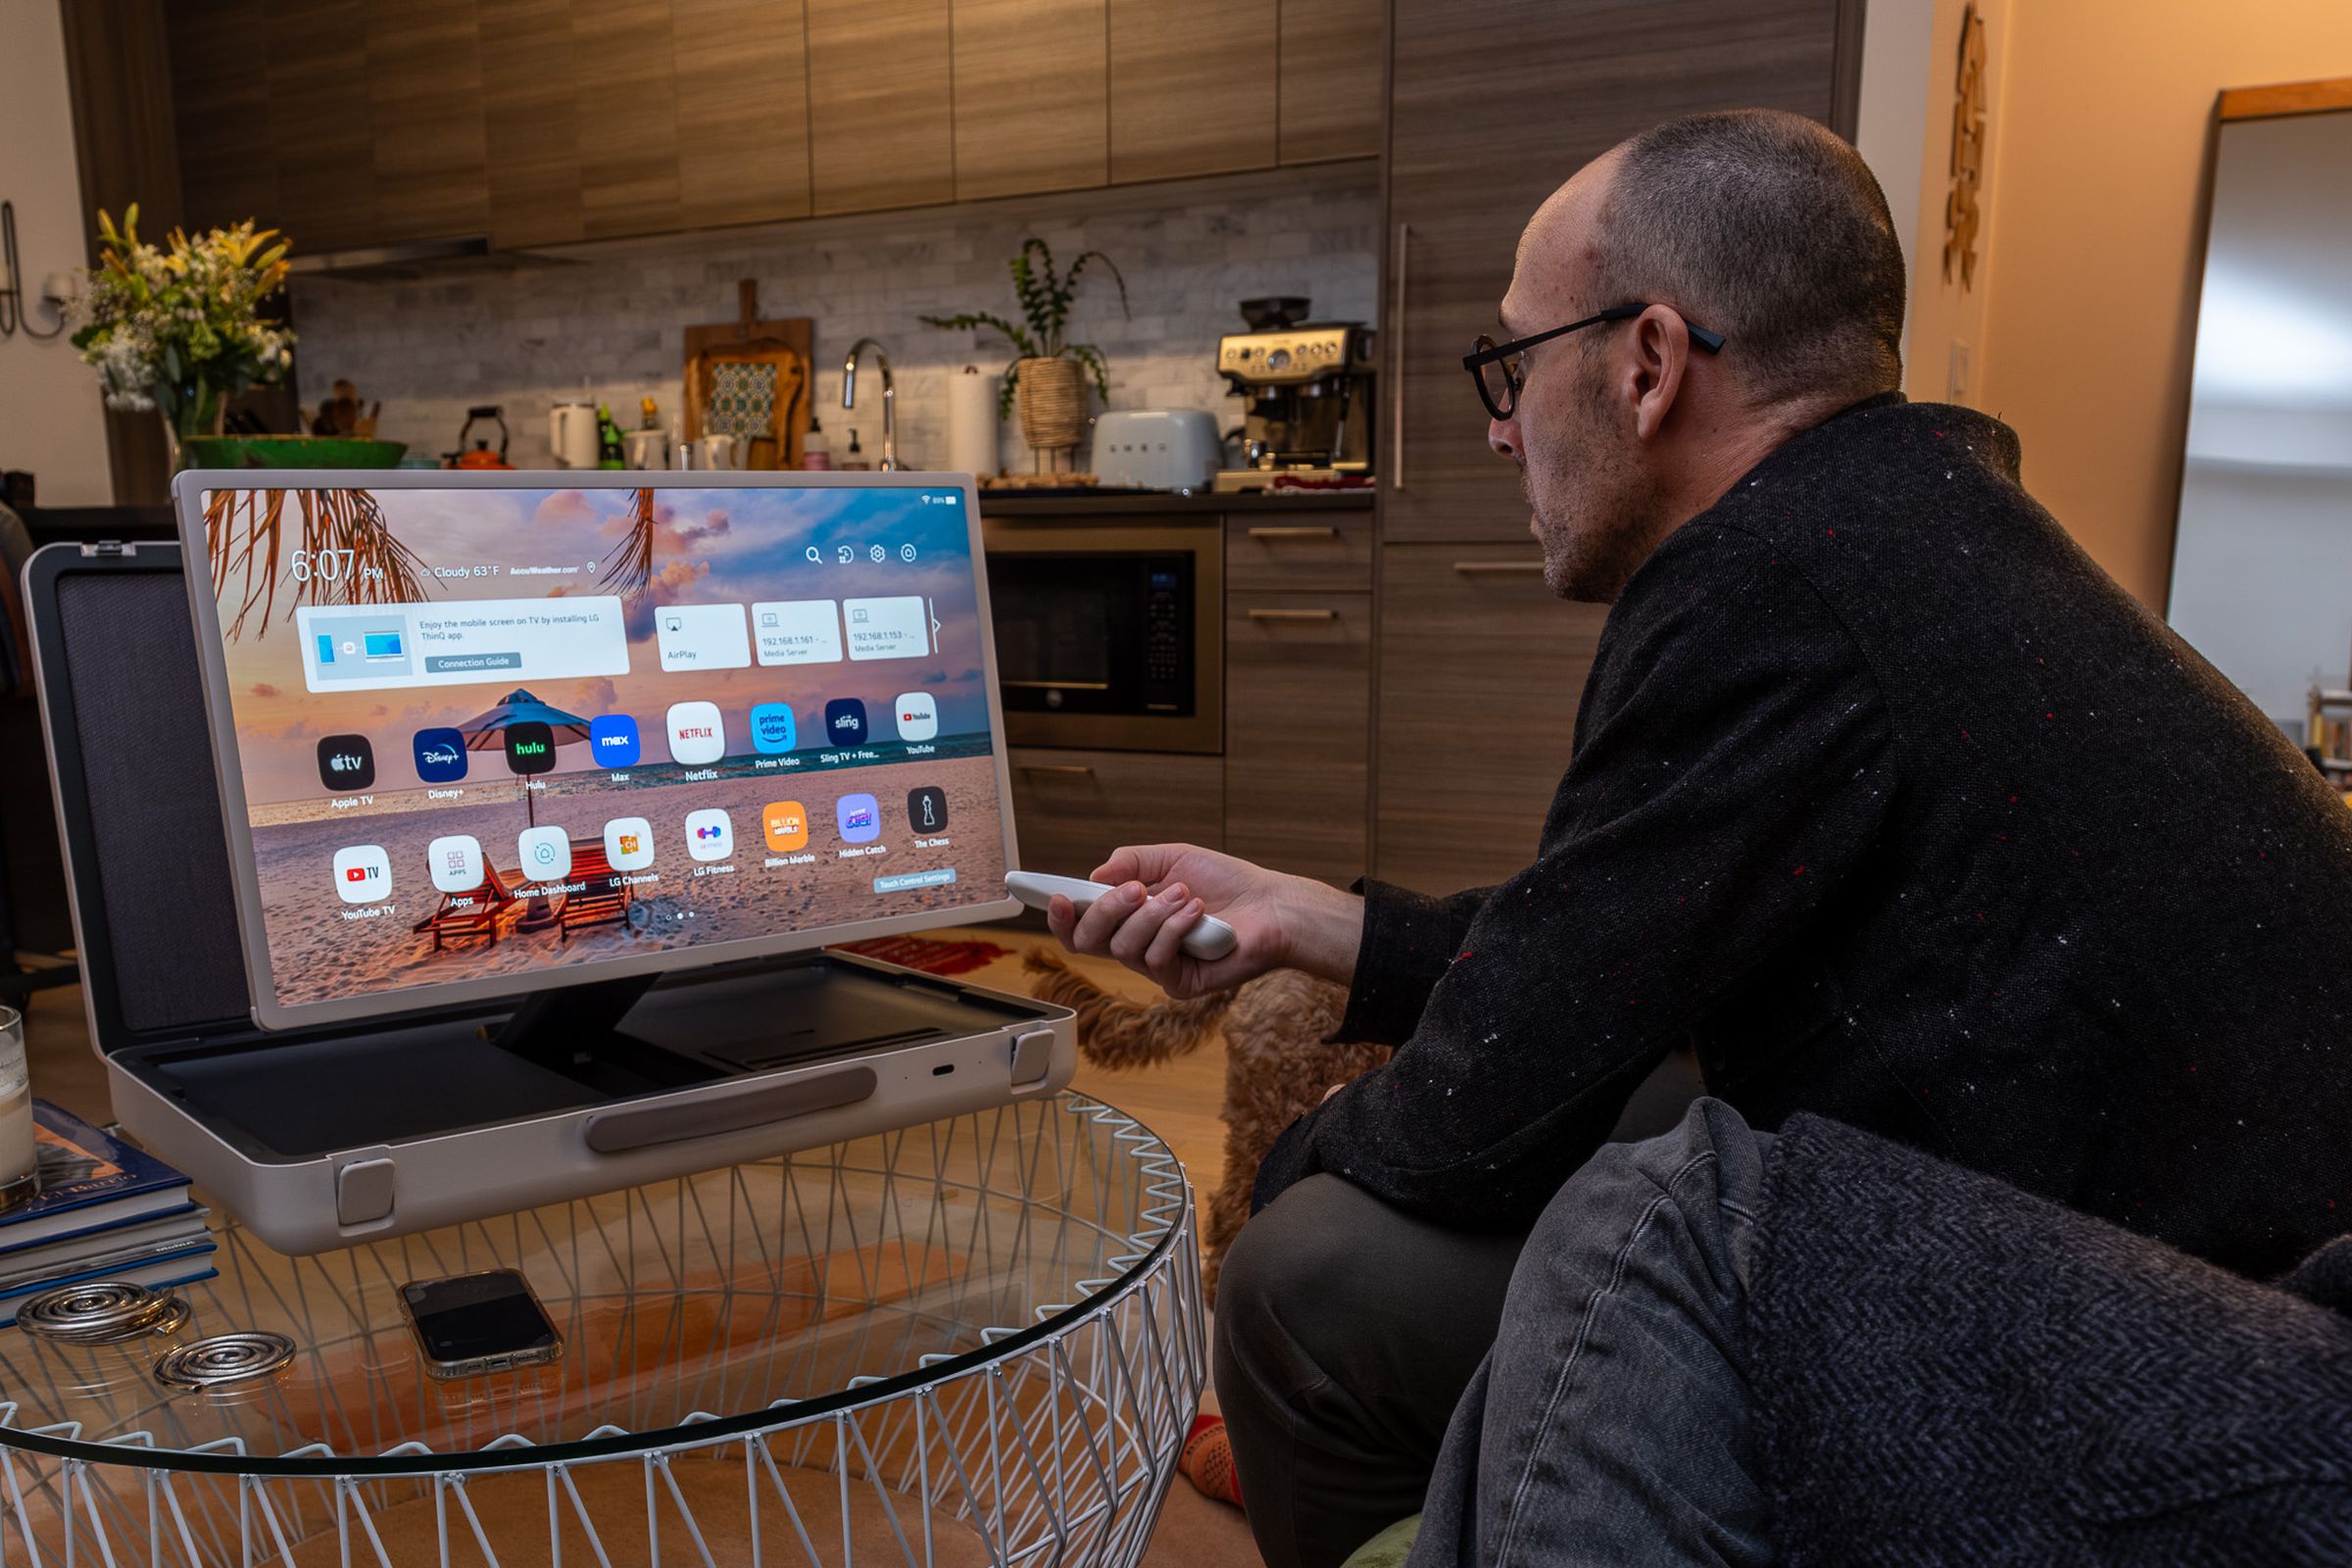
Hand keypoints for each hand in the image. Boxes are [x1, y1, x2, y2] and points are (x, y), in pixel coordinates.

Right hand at [1045, 843, 1359, 999]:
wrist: (1273, 906)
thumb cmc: (1227, 882)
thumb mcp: (1172, 858)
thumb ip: (1130, 862)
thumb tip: (1094, 877)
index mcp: (1130, 917)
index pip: (1082, 926)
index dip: (1062, 917)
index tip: (1058, 897)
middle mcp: (1137, 944)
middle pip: (1090, 942)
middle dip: (1106, 911)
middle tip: (1134, 889)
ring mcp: (1157, 967)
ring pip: (1124, 948)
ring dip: (1152, 914)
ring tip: (1184, 894)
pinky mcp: (1179, 984)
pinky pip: (1155, 960)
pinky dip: (1173, 930)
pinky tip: (1197, 913)